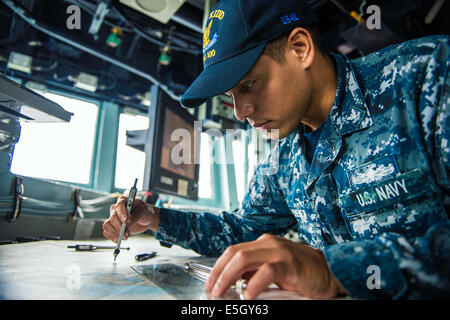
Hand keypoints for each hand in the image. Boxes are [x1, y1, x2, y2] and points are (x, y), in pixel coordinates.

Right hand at [102, 196, 159, 242]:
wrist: (146, 219)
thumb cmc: (144, 212)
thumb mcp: (143, 211)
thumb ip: (134, 217)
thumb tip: (126, 223)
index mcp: (123, 201)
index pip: (119, 205)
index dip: (121, 213)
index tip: (125, 220)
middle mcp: (116, 209)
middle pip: (113, 217)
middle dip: (120, 227)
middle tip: (127, 234)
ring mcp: (113, 218)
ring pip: (107, 225)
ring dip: (115, 233)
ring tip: (124, 237)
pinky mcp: (113, 226)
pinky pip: (106, 231)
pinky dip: (111, 236)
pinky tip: (118, 239)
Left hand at [204, 233, 347, 298]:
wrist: (328, 274)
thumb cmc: (300, 274)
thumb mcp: (272, 270)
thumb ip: (254, 272)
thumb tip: (231, 282)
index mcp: (263, 243)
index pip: (233, 251)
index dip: (218, 266)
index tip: (209, 282)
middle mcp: (269, 243)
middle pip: (235, 253)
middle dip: (219, 272)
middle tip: (211, 289)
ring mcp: (279, 251)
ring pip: (245, 258)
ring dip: (229, 276)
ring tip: (222, 292)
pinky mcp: (290, 264)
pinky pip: (267, 271)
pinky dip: (253, 284)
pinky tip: (248, 296)